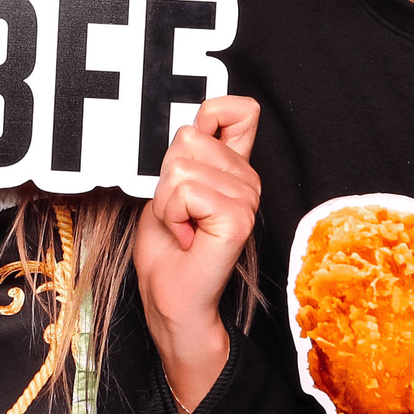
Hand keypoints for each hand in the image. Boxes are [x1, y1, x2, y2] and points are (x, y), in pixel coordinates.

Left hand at [132, 96, 259, 413]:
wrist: (172, 303)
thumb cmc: (169, 253)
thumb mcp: (170, 189)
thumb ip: (189, 153)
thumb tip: (199, 119)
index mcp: (235, 169)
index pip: (237, 110)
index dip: (211, 115)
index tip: (193, 153)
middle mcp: (248, 181)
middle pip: (188, 138)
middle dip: (166, 178)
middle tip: (178, 214)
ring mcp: (247, 200)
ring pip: (181, 166)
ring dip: (166, 201)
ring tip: (182, 228)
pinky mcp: (238, 219)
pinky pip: (186, 191)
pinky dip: (171, 215)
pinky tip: (186, 238)